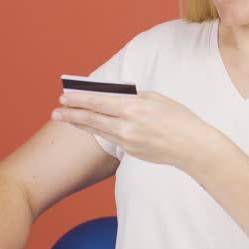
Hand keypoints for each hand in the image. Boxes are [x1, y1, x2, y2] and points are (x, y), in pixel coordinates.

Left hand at [52, 90, 223, 170]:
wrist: (193, 148)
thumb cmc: (179, 118)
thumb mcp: (155, 99)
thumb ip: (132, 98)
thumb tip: (114, 98)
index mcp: (133, 108)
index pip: (97, 102)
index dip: (78, 99)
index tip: (64, 96)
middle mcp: (126, 127)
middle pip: (91, 119)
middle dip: (71, 114)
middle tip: (56, 110)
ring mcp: (127, 142)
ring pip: (97, 130)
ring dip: (80, 124)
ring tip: (66, 118)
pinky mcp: (130, 152)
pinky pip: (110, 139)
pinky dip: (98, 131)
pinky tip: (91, 127)